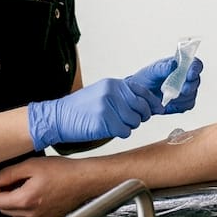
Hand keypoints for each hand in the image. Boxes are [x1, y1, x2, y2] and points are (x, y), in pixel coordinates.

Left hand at [0, 157, 89, 216]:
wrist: (84, 180)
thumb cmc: (63, 172)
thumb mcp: (31, 165)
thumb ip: (8, 173)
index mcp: (26, 200)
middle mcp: (32, 213)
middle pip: (4, 209)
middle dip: (3, 195)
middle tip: (11, 181)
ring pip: (16, 214)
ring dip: (14, 201)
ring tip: (24, 185)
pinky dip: (25, 207)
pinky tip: (34, 192)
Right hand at [26, 78, 154, 149]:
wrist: (57, 117)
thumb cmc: (80, 109)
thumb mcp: (101, 94)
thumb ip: (122, 96)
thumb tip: (147, 105)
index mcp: (113, 84)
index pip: (142, 91)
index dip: (152, 102)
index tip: (158, 109)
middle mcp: (112, 91)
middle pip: (141, 107)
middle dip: (140, 117)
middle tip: (131, 121)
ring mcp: (108, 105)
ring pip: (134, 121)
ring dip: (128, 126)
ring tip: (114, 124)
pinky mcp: (104, 120)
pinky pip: (124, 131)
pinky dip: (120, 133)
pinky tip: (108, 129)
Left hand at [126, 56, 203, 114]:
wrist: (139, 94)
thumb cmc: (147, 78)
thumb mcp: (153, 70)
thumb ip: (164, 67)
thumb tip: (174, 64)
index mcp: (181, 65)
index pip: (195, 64)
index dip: (195, 68)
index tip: (190, 74)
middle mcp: (186, 77)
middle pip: (196, 81)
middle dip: (190, 86)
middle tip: (182, 90)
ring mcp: (186, 90)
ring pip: (192, 94)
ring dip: (182, 97)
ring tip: (168, 96)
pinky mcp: (183, 103)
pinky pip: (187, 105)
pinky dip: (179, 104)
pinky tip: (169, 102)